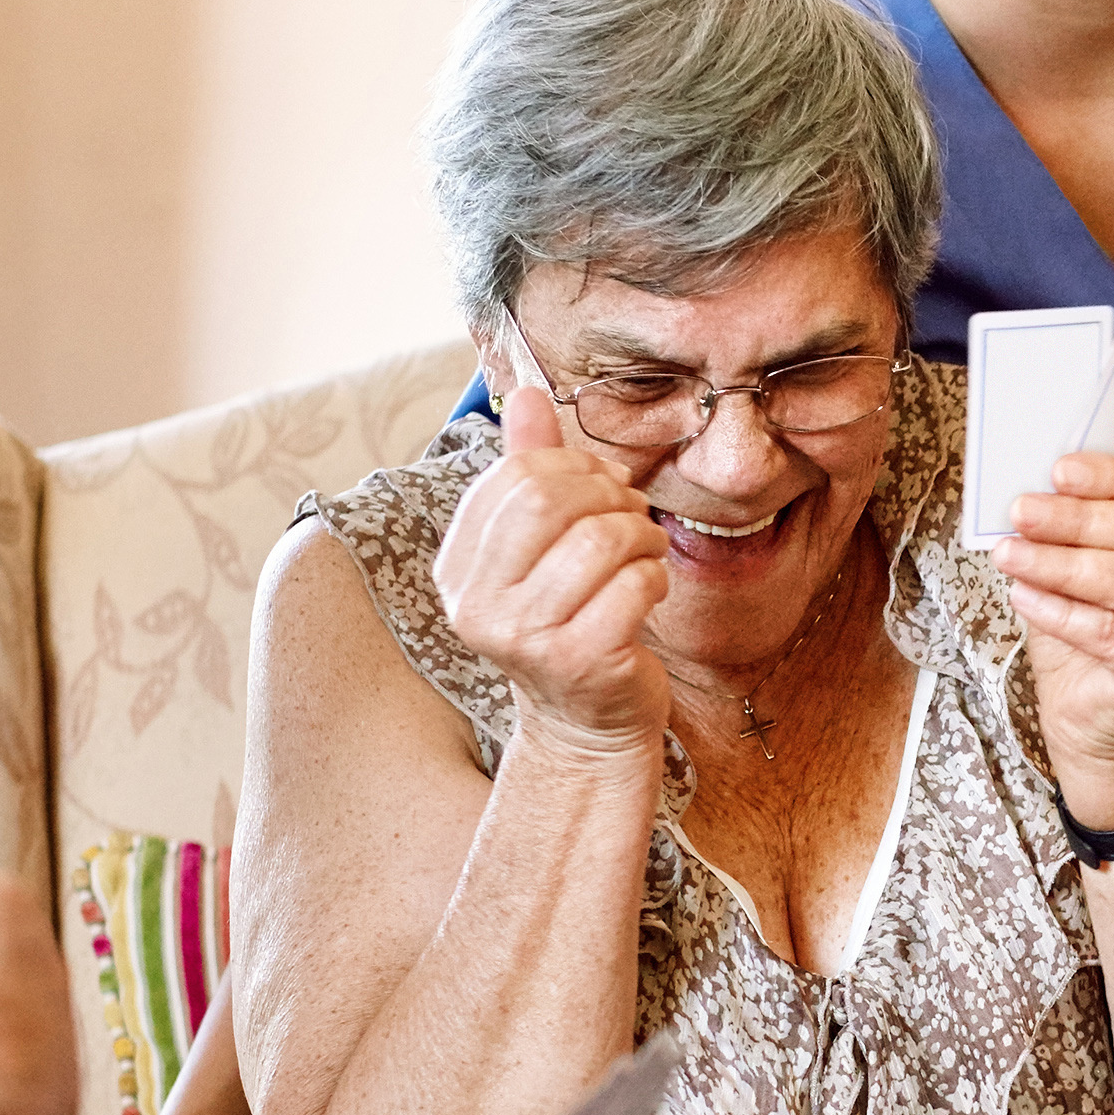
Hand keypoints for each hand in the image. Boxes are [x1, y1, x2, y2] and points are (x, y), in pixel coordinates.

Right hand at [439, 363, 669, 761]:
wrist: (586, 721)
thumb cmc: (568, 621)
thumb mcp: (541, 546)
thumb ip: (531, 469)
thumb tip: (525, 392)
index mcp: (459, 569)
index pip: (514, 477)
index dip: (573, 465)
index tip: (603, 484)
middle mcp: (478, 606)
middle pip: (549, 501)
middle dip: (608, 494)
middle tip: (632, 513)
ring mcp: (526, 640)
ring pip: (600, 540)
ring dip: (641, 535)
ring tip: (646, 552)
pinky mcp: (580, 663)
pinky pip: (634, 585)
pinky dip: (655, 576)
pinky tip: (648, 591)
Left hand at [1001, 430, 1113, 810]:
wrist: (1101, 717)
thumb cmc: (1098, 626)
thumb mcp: (1097, 556)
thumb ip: (1096, 506)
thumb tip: (1053, 454)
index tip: (1059, 467)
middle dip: (1081, 515)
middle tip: (1024, 509)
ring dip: (1061, 560)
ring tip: (1011, 552)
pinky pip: (1111, 633)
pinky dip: (1060, 611)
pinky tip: (1023, 595)